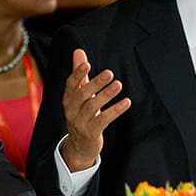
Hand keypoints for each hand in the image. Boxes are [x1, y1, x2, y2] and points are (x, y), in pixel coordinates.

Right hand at [60, 49, 130, 171]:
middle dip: (95, 83)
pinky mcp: (91, 132)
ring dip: (106, 95)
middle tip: (110, 73)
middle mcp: (71, 109)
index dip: (77, 74)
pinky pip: (103, 120)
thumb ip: (80, 73)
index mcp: (68, 98)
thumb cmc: (82, 113)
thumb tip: (78, 51)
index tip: (87, 64)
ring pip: (92, 107)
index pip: (70, 84)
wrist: (79, 144)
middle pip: (82, 94)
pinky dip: (115, 110)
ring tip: (119, 85)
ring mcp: (80, 122)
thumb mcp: (79, 94)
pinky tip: (126, 102)